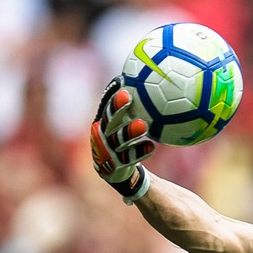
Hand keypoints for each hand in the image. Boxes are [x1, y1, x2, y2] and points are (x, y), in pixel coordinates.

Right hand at [90, 76, 154, 199]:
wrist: (116, 172)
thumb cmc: (123, 143)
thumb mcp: (123, 126)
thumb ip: (133, 110)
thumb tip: (150, 85)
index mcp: (102, 123)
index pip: (105, 105)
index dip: (112, 93)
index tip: (121, 80)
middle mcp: (101, 135)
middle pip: (108, 118)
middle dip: (116, 107)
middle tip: (127, 96)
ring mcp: (107, 151)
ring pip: (118, 139)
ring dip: (130, 131)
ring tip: (143, 125)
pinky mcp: (114, 166)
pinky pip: (129, 158)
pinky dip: (140, 152)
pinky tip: (151, 147)